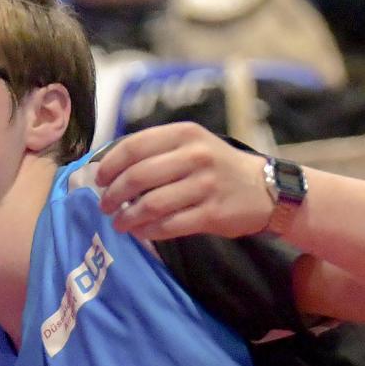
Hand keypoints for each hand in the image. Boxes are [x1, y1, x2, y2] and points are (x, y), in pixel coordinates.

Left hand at [92, 122, 277, 239]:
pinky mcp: (212, 214)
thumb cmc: (218, 166)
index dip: (110, 165)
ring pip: (151, 204)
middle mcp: (195, 156)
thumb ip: (157, 150)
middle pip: (138, 176)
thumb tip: (109, 166)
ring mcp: (205, 186)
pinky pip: (169, 226)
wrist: (266, 189)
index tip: (99, 179)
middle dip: (113, 194)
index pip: (134, 146)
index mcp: (185, 134)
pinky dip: (147, 231)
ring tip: (119, 222)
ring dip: (127, 217)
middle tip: (105, 205)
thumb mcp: (192, 144)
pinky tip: (140, 231)